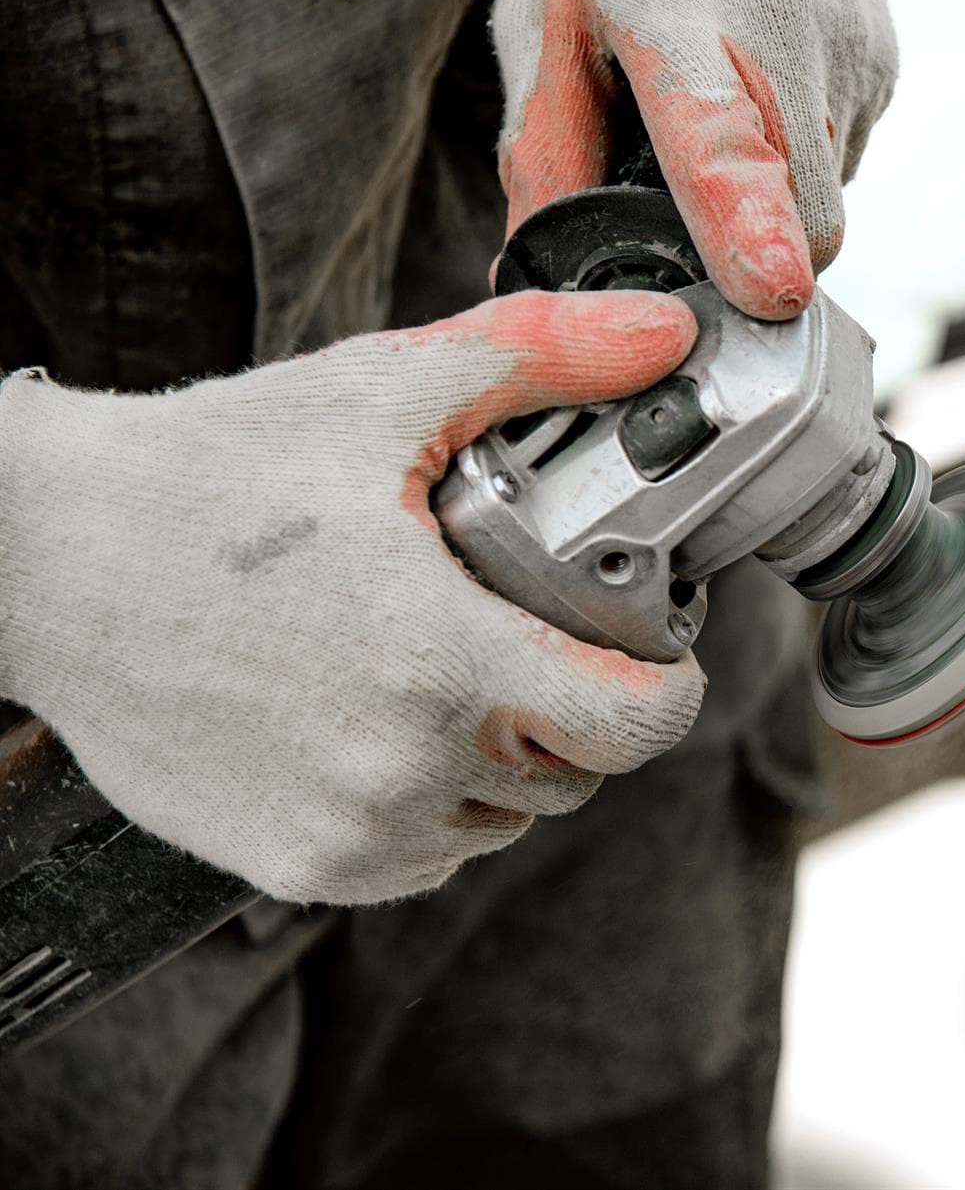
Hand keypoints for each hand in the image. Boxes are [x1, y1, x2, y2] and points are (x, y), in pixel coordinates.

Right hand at [0, 292, 704, 904]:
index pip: (636, 725)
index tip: (654, 650)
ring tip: (444, 669)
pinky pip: (427, 855)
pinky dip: (433, 800)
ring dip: (506, 757)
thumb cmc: (204, 477)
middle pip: (578, 771)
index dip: (666, 685)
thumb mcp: (383, 391)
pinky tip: (385, 722)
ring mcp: (347, 830)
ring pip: (504, 817)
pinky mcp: (297, 867)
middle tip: (528, 630)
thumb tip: (663, 332)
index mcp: (437, 658)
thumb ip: (541, 357)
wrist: (39, 562)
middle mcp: (399, 766)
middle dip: (579, 704)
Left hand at [492, 0, 897, 318]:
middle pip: (799, 214)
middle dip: (752, 251)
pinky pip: (845, 163)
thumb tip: (533, 271)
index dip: (746, 222)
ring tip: (720, 112)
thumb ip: (546, 145)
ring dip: (775, 200)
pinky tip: (761, 91)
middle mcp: (779, 22)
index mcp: (666, 2)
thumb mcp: (547, 11)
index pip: (717, 130)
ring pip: (827, 204)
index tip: (770, 288)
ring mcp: (848, 42)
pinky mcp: (884, 58)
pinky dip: (800, 160)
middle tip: (685, 205)